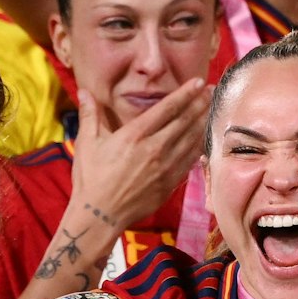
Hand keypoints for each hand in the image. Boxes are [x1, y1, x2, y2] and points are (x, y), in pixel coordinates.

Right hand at [68, 80, 208, 232]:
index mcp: (135, 135)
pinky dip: (200, 146)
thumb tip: (84, 91)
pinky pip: (190, 161)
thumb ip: (90, 114)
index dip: (184, 94)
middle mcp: (154, 148)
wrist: (100, 215)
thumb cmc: (91, 179)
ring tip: (213, 107)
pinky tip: (206, 138)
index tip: (197, 82)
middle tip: (212, 89)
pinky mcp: (169, 183)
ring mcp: (165, 167)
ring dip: (204, 121)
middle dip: (200, 103)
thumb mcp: (87, 143)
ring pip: (191, 139)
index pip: (166, 108)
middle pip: (184, 121)